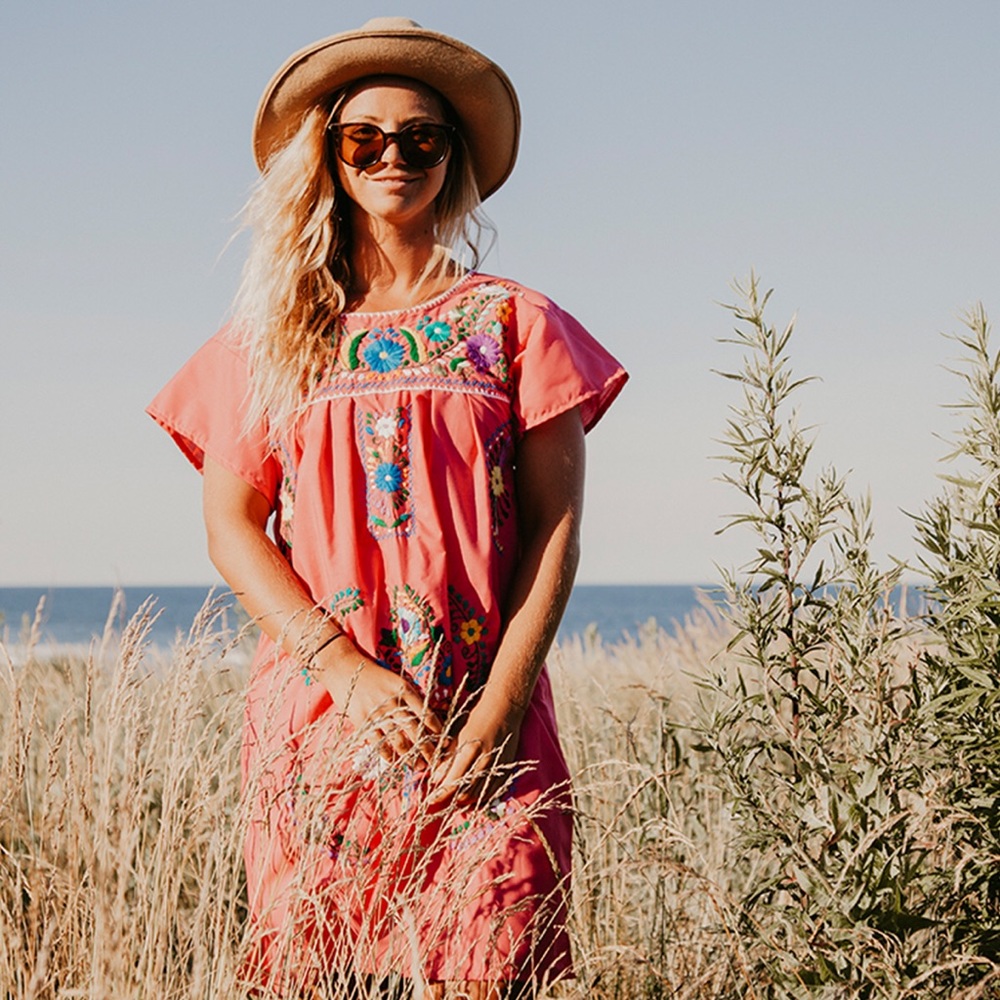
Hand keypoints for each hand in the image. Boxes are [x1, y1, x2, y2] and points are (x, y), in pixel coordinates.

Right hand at [313, 646, 441, 768]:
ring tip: (419, 766)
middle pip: (415, 730)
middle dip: (427, 748)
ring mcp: (378, 713)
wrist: (345, 668)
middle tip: (435, 761)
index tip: (446, 742)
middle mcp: (393, 702)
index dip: (437, 729)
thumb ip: (410, 697)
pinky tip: (394, 762)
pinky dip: (387, 755)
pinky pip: (378, 743)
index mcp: (404, 690)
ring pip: (399, 740)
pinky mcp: (363, 721)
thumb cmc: (374, 675)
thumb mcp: (396, 681)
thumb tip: (428, 718)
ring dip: (410, 756)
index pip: (426, 713)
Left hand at [426, 700, 521, 808]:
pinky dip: (480, 796)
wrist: (504, 708)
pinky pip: (492, 791)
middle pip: (465, 793)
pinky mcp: (507, 768)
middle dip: (452, 798)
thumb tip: (435, 779)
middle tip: (443, 796)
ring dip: (465, 799)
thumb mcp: (457, 734)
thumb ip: (447, 757)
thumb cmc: (476, 717)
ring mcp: (497, 766)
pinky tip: (472, 792)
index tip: (431, 799)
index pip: (451, 782)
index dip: (440, 794)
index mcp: (469, 750)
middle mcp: (484, 761)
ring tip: (455, 795)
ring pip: (479, 795)